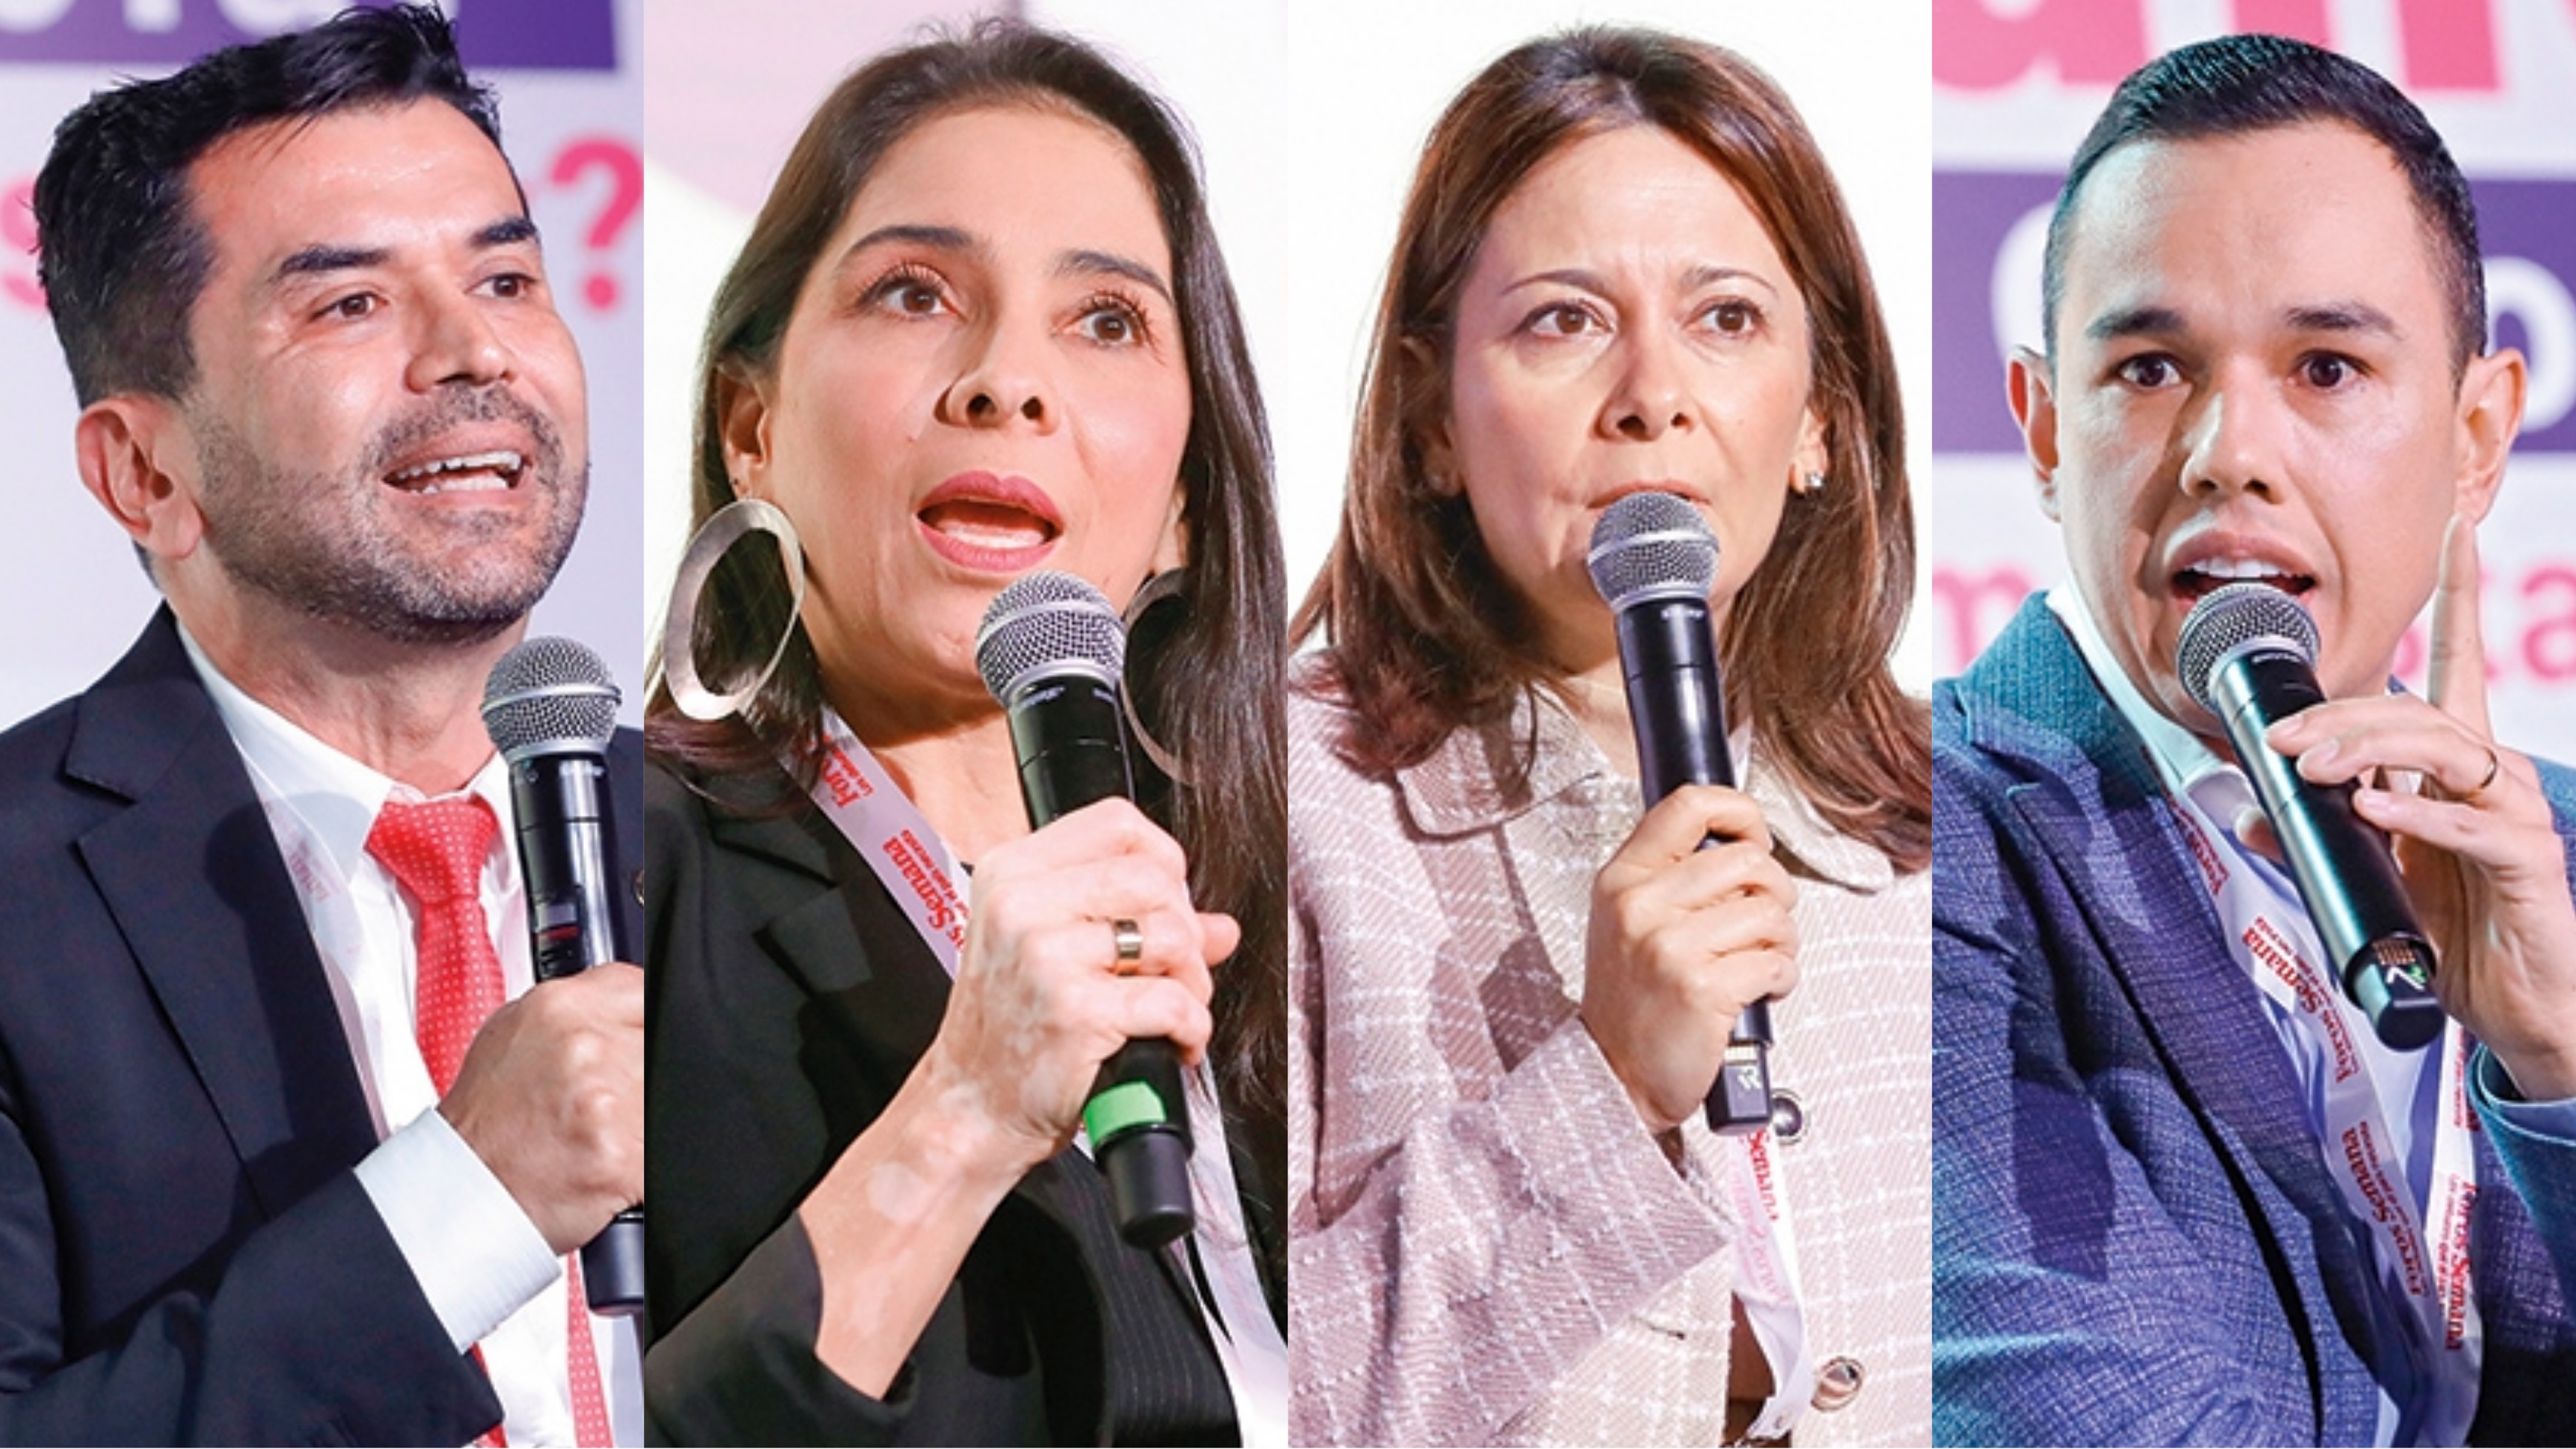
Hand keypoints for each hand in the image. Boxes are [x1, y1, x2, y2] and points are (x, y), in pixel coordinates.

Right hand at [440, 962, 644, 1254]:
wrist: (464, 1192)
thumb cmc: (488, 1121)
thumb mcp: (514, 1034)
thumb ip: (581, 1011)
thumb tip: (633, 1003)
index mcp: (561, 1008)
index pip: (647, 993)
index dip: (648, 1025)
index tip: (643, 1045)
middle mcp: (587, 1047)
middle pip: (664, 1047)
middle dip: (648, 1076)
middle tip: (616, 1101)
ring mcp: (610, 1101)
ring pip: (671, 1097)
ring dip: (648, 1120)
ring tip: (608, 1134)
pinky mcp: (627, 1156)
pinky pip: (669, 1150)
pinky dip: (647, 1163)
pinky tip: (611, 1164)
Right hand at [912, 797, 1235, 1177]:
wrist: (972, 1107)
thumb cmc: (1010, 1030)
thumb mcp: (1052, 954)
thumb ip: (1134, 924)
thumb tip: (1219, 926)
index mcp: (1012, 873)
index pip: (1118, 823)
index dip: (1162, 863)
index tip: (1164, 907)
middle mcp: (1021, 903)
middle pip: (1154, 877)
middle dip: (1183, 930)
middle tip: (1172, 973)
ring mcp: (1044, 955)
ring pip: (1171, 934)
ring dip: (1192, 982)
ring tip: (1172, 1011)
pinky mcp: (1074, 1009)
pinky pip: (1172, 1001)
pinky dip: (1190, 1028)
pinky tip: (1171, 1043)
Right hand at [1582, 783, 1797, 1132]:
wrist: (1613, 1076)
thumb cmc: (1630, 1002)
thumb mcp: (1626, 921)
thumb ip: (1670, 878)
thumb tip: (1741, 846)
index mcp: (1623, 880)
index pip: (1688, 807)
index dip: (1740, 811)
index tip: (1755, 836)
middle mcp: (1642, 906)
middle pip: (1748, 861)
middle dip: (1776, 891)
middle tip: (1764, 919)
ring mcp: (1670, 947)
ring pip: (1769, 912)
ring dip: (1782, 940)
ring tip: (1760, 960)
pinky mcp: (1703, 988)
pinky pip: (1775, 962)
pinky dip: (1781, 978)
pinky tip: (1758, 991)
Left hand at [2260, 514, 2575, 1096]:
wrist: (2520, 1005)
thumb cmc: (2454, 928)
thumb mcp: (2370, 873)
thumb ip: (2317, 836)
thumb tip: (2248, 811)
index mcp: (2455, 763)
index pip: (2458, 663)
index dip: (2460, 596)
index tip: (2458, 530)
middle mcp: (2490, 774)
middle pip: (2421, 713)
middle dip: (2344, 718)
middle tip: (2278, 742)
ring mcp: (2513, 815)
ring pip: (2445, 752)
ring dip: (2369, 754)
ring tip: (2313, 771)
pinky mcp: (2526, 862)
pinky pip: (2471, 825)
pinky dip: (2417, 814)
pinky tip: (2375, 809)